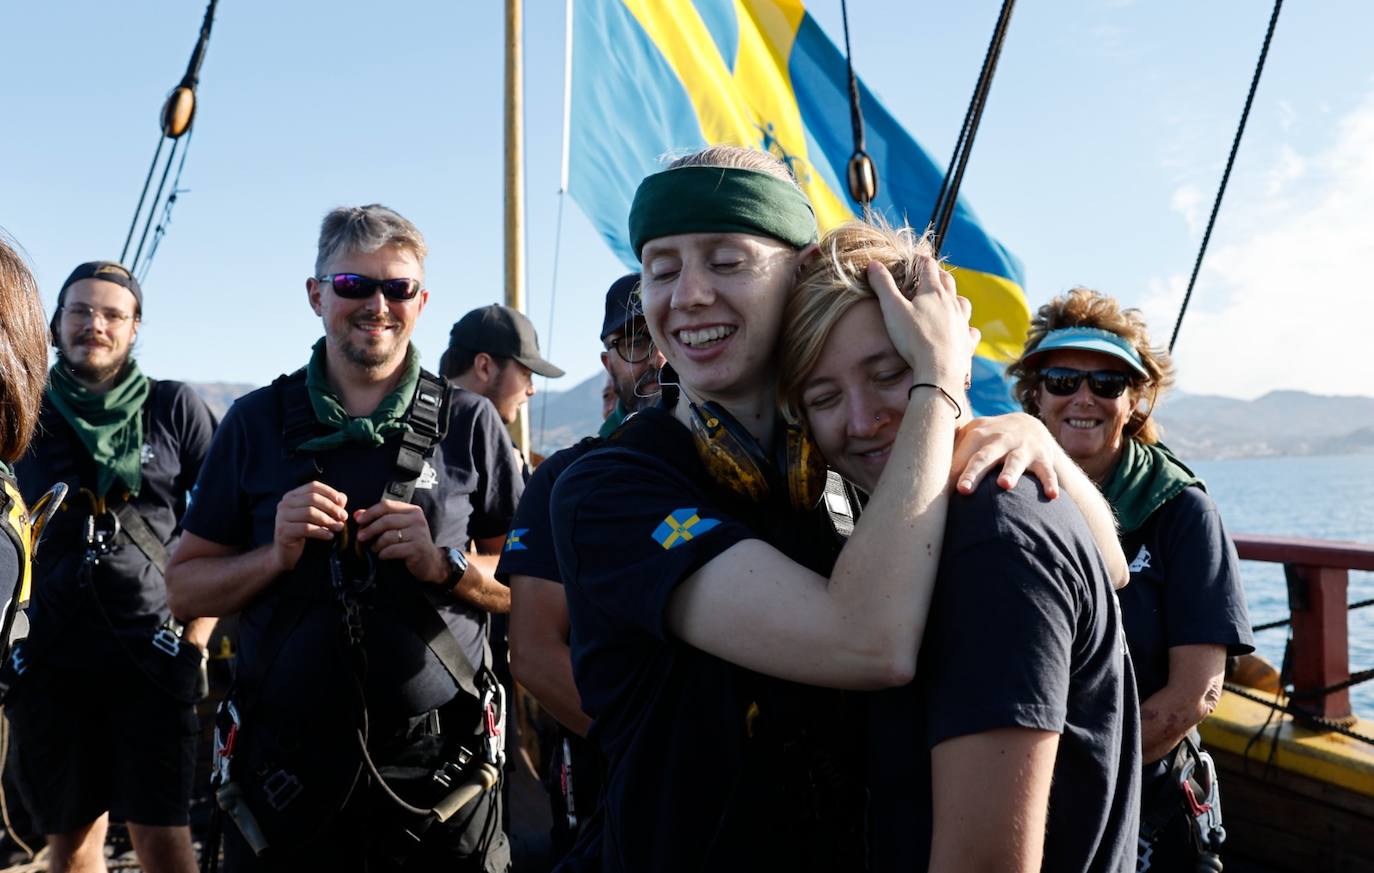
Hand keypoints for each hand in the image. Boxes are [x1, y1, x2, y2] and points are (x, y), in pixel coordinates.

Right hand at [272, 481, 347, 572]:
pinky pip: (306, 528)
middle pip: (312, 499)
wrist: (286, 553)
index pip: (313, 487)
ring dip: (328, 520)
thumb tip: (342, 498)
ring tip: (339, 527)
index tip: (342, 503)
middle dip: (331, 507)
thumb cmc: (304, 532)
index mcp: (292, 496)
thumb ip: (329, 505)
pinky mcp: (283, 531)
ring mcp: (281, 517)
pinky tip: (330, 536)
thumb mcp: (317, 516)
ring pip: (309, 513)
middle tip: (344, 517)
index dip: (329, 493)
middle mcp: (284, 504)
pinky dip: (321, 531)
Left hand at [354, 499, 445, 583]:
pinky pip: (393, 549)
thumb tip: (358, 514)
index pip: (387, 505)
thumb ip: (379, 519)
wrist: (430, 561)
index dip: (370, 512)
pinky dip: (384, 553)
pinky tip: (383, 555)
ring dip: (376, 544)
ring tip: (375, 549)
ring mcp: (418, 534)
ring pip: (388, 536)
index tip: (359, 520)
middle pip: (386, 520)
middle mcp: (417, 519)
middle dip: (370, 529)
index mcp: (412, 510)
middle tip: (360, 537)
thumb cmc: (411, 542)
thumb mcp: (398, 527)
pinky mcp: (417, 548)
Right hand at [868, 258, 976, 390]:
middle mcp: (952, 303)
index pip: (928, 267)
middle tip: (930, 274)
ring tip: (948, 300)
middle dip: (938, 275)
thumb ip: (883, 286)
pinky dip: (967, 326)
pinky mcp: (967, 342)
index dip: (920, 260)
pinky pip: (971, 330)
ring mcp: (962, 322)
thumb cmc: (914, 339)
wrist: (939, 371)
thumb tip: (873, 264)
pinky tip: (963, 330)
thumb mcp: (892, 310)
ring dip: (955, 298)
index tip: (914, 259)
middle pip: (947, 281)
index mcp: (933, 292)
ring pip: (963, 303)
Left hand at [952, 413, 1061, 497]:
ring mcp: (1022, 448)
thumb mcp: (970, 438)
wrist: (1027, 425)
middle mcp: (1000, 439)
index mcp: (977, 435)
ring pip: (1015, 461)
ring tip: (1004, 485)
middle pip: (984, 456)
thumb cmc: (987, 440)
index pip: (961, 456)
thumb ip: (952, 454)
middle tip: (964, 490)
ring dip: (1010, 472)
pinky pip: (1047, 471)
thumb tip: (924, 479)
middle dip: (974, 472)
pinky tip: (1052, 496)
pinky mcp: (1042, 457)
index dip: (951, 473)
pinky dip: (1050, 483)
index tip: (941, 493)